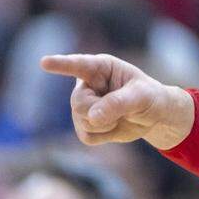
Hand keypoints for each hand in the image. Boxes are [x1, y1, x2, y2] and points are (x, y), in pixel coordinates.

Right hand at [40, 53, 195, 149]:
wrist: (153, 115)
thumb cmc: (149, 96)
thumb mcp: (142, 96)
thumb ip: (118, 102)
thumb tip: (92, 116)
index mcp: (101, 68)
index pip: (78, 65)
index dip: (60, 64)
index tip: (45, 62)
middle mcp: (86, 85)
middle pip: (79, 104)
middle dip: (101, 111)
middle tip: (125, 107)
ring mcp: (82, 106)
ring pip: (83, 121)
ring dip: (107, 123)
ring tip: (121, 114)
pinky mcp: (84, 126)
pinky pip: (88, 136)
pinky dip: (106, 136)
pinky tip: (115, 125)